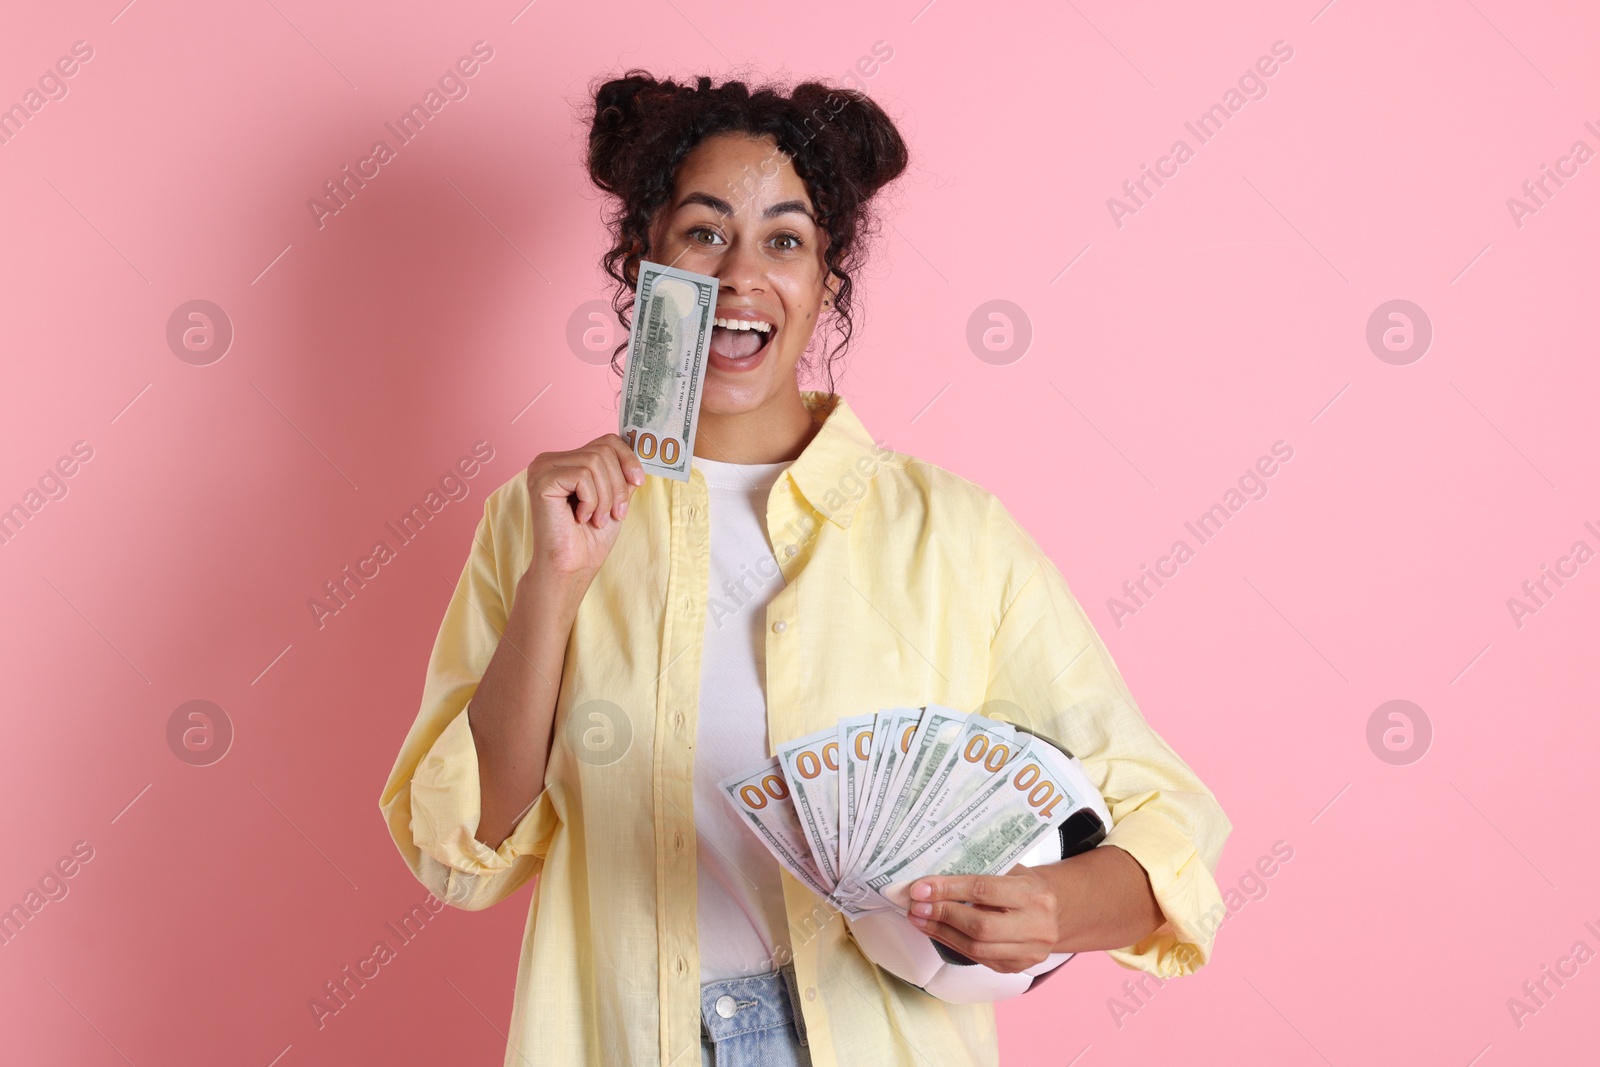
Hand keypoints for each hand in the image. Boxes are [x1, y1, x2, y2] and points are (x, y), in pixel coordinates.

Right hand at [524, 433, 645, 583]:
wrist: (570, 567)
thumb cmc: (589, 538)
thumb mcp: (615, 498)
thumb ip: (622, 474)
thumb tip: (640, 450)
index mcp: (565, 461)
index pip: (606, 441)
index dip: (628, 459)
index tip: (639, 482)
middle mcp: (549, 460)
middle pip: (603, 451)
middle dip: (618, 486)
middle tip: (615, 514)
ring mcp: (543, 468)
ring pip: (595, 462)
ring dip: (606, 497)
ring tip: (597, 519)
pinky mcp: (542, 480)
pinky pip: (582, 477)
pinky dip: (591, 501)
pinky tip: (580, 517)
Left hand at [905, 866, 1060, 973]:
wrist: (1055, 912)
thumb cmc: (1026, 885)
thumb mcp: (1012, 870)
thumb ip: (980, 872)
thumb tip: (933, 879)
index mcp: (1035, 894)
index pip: (984, 890)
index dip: (949, 889)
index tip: (921, 888)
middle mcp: (1037, 926)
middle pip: (980, 926)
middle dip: (942, 914)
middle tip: (916, 905)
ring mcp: (1028, 952)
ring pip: (976, 948)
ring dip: (941, 932)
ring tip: (918, 918)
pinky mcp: (1016, 967)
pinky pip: (977, 958)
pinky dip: (951, 943)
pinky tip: (935, 930)